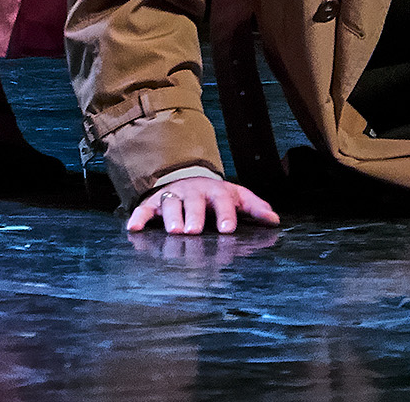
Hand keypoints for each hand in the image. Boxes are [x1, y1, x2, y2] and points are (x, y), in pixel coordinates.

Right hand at [126, 174, 280, 235]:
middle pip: (194, 202)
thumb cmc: (214, 195)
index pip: (222, 200)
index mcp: (215, 191)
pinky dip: (139, 218)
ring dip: (172, 217)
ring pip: (171, 204)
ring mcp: (174, 195)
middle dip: (195, 216)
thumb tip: (275, 220)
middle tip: (195, 231)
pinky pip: (145, 209)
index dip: (225, 214)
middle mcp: (194, 192)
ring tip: (174, 231)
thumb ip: (254, 206)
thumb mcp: (236, 195)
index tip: (227, 229)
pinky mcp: (155, 203)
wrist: (187, 178)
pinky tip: (133, 228)